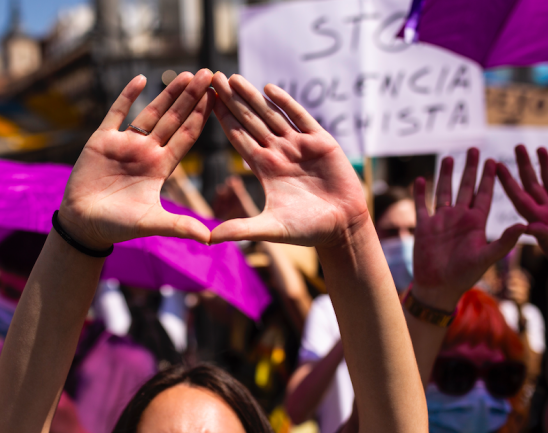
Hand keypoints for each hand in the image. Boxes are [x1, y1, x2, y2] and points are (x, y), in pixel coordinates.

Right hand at [59, 70, 215, 248]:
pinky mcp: (102, 140)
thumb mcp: (151, 223)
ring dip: (168, 93)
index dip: (202, 117)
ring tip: (187, 74)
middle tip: (210, 74)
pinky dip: (127, 96)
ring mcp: (125, 144)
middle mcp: (147, 152)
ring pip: (151, 112)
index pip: (187, 136)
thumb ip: (179, 226)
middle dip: (192, 97)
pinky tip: (142, 79)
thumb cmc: (118, 226)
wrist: (83, 225)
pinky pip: (116, 113)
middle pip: (174, 119)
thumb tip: (209, 239)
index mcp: (161, 167)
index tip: (218, 98)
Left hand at [209, 73, 368, 247]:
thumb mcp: (270, 229)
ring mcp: (299, 145)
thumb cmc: (307, 230)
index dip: (222, 119)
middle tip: (213, 77)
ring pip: (271, 115)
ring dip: (253, 97)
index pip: (238, 138)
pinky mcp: (321, 142)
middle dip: (232, 100)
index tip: (204, 101)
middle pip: (250, 120)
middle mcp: (278, 152)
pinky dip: (287, 103)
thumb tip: (207, 239)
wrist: (342, 227)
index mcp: (264, 168)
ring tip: (233, 78)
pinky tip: (270, 89)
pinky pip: (301, 118)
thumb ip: (240, 230)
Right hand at [412, 148, 524, 307]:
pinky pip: (422, 205)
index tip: (494, 161)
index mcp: (476, 223)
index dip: (489, 178)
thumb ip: (504, 241)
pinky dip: (420, 192)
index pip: (484, 195)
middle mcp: (459, 218)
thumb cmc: (465, 276)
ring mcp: (441, 220)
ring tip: (450, 157)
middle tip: (475, 149)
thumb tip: (525, 225)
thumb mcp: (487, 258)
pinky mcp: (424, 226)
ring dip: (447, 175)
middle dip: (470, 169)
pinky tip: (421, 179)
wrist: (438, 287)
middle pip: (465, 187)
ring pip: (445, 191)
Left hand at [498, 145, 547, 304]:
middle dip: (525, 165)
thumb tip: (527, 227)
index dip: (508, 181)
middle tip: (517, 146)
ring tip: (539, 148)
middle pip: (533, 184)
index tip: (497, 165)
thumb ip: (546, 237)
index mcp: (539, 220)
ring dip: (546, 166)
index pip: (519, 196)